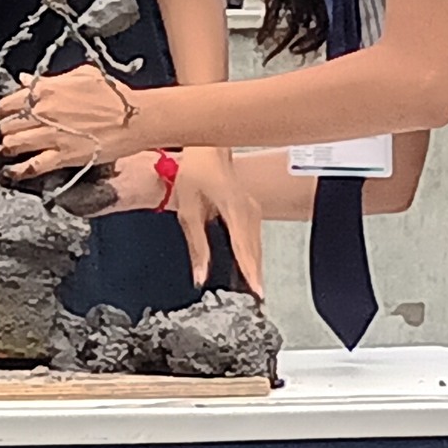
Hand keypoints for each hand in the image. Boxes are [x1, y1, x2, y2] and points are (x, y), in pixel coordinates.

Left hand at [0, 65, 152, 179]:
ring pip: (13, 144)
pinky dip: (18, 171)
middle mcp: (44, 112)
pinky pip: (31, 166)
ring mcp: (52, 135)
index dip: (3, 111)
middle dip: (5, 131)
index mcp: (46, 90)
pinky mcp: (62, 156)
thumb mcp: (81, 76)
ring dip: (8, 149)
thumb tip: (26, 80)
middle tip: (11, 134)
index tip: (6, 116)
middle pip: (7, 125)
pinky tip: (12, 172)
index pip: (8, 102)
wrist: (134, 118)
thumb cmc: (113, 95)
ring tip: (11, 152)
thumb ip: (50, 79)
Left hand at [169, 146, 265, 295]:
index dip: (251, 273)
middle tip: (259, 301)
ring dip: (256, 267)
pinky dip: (253, 254)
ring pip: (257, 245)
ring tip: (257, 290)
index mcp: (233, 209)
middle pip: (255, 251)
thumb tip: (199, 274)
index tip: (257, 293)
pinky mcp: (251, 209)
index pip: (244, 249)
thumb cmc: (196, 170)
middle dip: (256, 276)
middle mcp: (248, 210)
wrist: (208, 146)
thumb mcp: (188, 210)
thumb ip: (196, 245)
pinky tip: (251, 268)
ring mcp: (253, 209)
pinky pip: (255, 237)